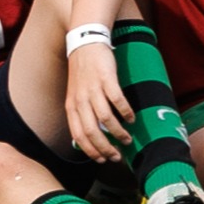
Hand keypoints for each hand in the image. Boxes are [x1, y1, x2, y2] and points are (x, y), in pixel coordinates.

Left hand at [63, 39, 134, 164]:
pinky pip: (117, 100)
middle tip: (117, 156)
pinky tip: (131, 118)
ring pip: (106, 119)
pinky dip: (125, 112)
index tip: (102, 160)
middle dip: (106, 148)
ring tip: (128, 139)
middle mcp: (81, 100)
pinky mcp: (107, 79)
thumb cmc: (83, 72)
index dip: (91, 151)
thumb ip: (80, 113)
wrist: (85, 43)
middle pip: (92, 132)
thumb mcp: (75, 94)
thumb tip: (90, 136)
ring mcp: (93, 89)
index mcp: (72, 106)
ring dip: (118, 133)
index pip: (78, 136)